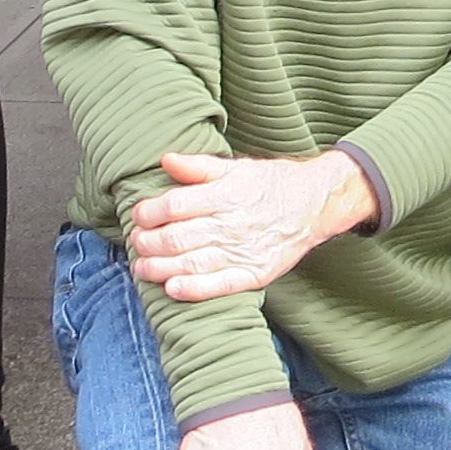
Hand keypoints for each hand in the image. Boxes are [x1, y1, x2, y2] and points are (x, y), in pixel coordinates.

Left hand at [126, 149, 375, 299]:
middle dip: (149, 242)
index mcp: (228, 193)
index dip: (151, 212)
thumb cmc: (270, 184)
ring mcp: (245, 251)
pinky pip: (220, 285)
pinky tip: (172, 288)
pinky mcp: (255, 273)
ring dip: (161, 268)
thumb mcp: (237, 167)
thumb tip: (166, 160)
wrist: (314, 204)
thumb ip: (199, 167)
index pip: (177, 205)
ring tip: (142, 267)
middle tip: (136, 242)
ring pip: (193, 263)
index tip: (139, 215)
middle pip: (179, 237)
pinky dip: (194, 289)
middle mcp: (235, 223)